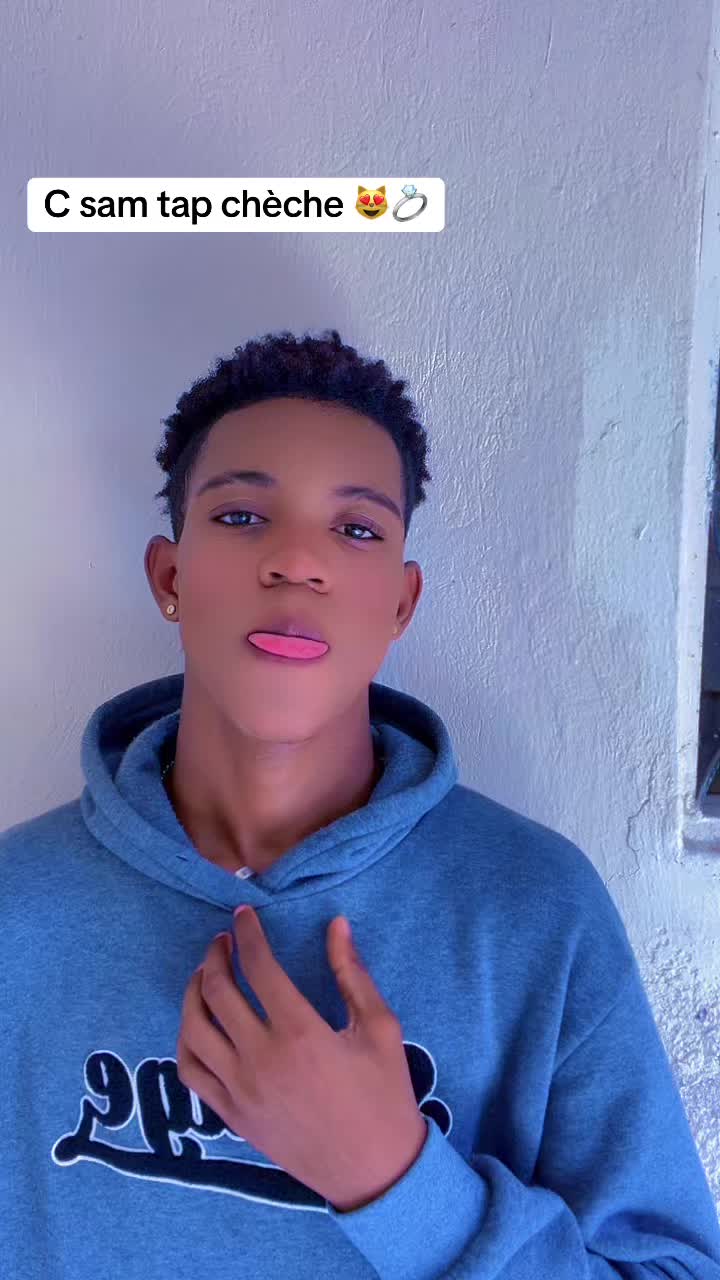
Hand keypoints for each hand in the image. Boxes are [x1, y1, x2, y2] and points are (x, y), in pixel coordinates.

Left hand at [176, 908, 427, 1211]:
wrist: (374, 1170)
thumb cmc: (383, 1095)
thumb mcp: (379, 1027)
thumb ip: (352, 973)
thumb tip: (336, 925)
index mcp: (300, 1031)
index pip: (258, 966)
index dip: (247, 932)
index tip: (244, 913)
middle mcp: (260, 1058)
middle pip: (217, 991)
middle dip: (215, 956)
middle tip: (224, 941)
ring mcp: (240, 1090)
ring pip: (193, 1029)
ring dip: (193, 992)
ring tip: (206, 975)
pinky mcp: (231, 1116)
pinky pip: (191, 1071)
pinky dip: (186, 1039)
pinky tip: (197, 1023)